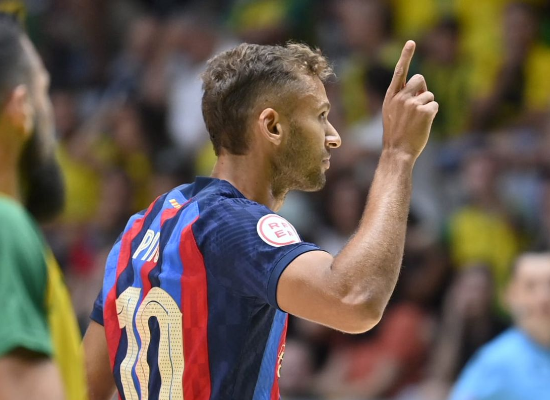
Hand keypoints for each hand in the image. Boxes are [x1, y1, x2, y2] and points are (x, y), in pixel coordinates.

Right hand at [382, 40, 437, 160]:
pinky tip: (423, 124)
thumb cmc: (396, 133)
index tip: (411, 42)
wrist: (397, 151)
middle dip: (423, 89)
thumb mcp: (392, 113)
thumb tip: (421, 88)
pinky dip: (432, 114)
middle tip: (417, 106)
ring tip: (417, 120)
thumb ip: (402, 98)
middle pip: (420, 79)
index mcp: (391, 97)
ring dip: (428, 105)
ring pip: (429, 94)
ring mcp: (412, 104)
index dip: (405, 56)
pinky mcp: (425, 112)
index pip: (399, 72)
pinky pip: (434, 105)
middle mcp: (401, 97)